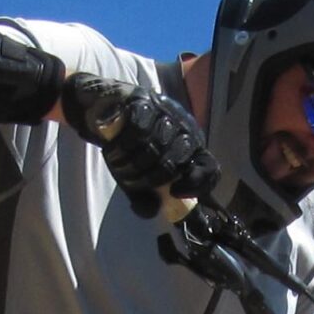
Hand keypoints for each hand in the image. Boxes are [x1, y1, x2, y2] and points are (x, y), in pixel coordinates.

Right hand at [61, 73, 220, 217]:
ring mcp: (166, 113)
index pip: (209, 168)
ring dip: (131, 164)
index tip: (174, 193)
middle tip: (130, 180)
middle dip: (148, 178)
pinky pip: (137, 129)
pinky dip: (122, 145)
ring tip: (117, 166)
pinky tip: (113, 148)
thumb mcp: (137, 178)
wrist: (105, 112)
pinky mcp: (145, 102)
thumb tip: (154, 211)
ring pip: (154, 147)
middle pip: (175, 162)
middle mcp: (184, 128)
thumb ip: (146, 197)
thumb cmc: (128, 147)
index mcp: (191, 149)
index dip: (196, 184)